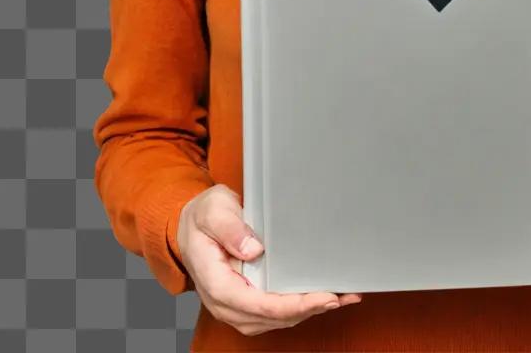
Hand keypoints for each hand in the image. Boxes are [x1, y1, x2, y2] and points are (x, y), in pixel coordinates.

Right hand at [174, 183, 362, 336]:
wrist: (191, 226)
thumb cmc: (202, 218)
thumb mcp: (213, 211)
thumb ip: (231, 228)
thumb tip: (253, 249)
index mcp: (215, 282)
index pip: (254, 303)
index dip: (288, 305)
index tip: (317, 297)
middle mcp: (225, 302)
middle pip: (269, 317)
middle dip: (306, 310)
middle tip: (338, 297)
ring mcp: (236, 304)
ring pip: (274, 319)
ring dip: (307, 312)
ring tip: (339, 298)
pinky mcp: (247, 299)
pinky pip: (274, 311)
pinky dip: (299, 308)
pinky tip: (321, 298)